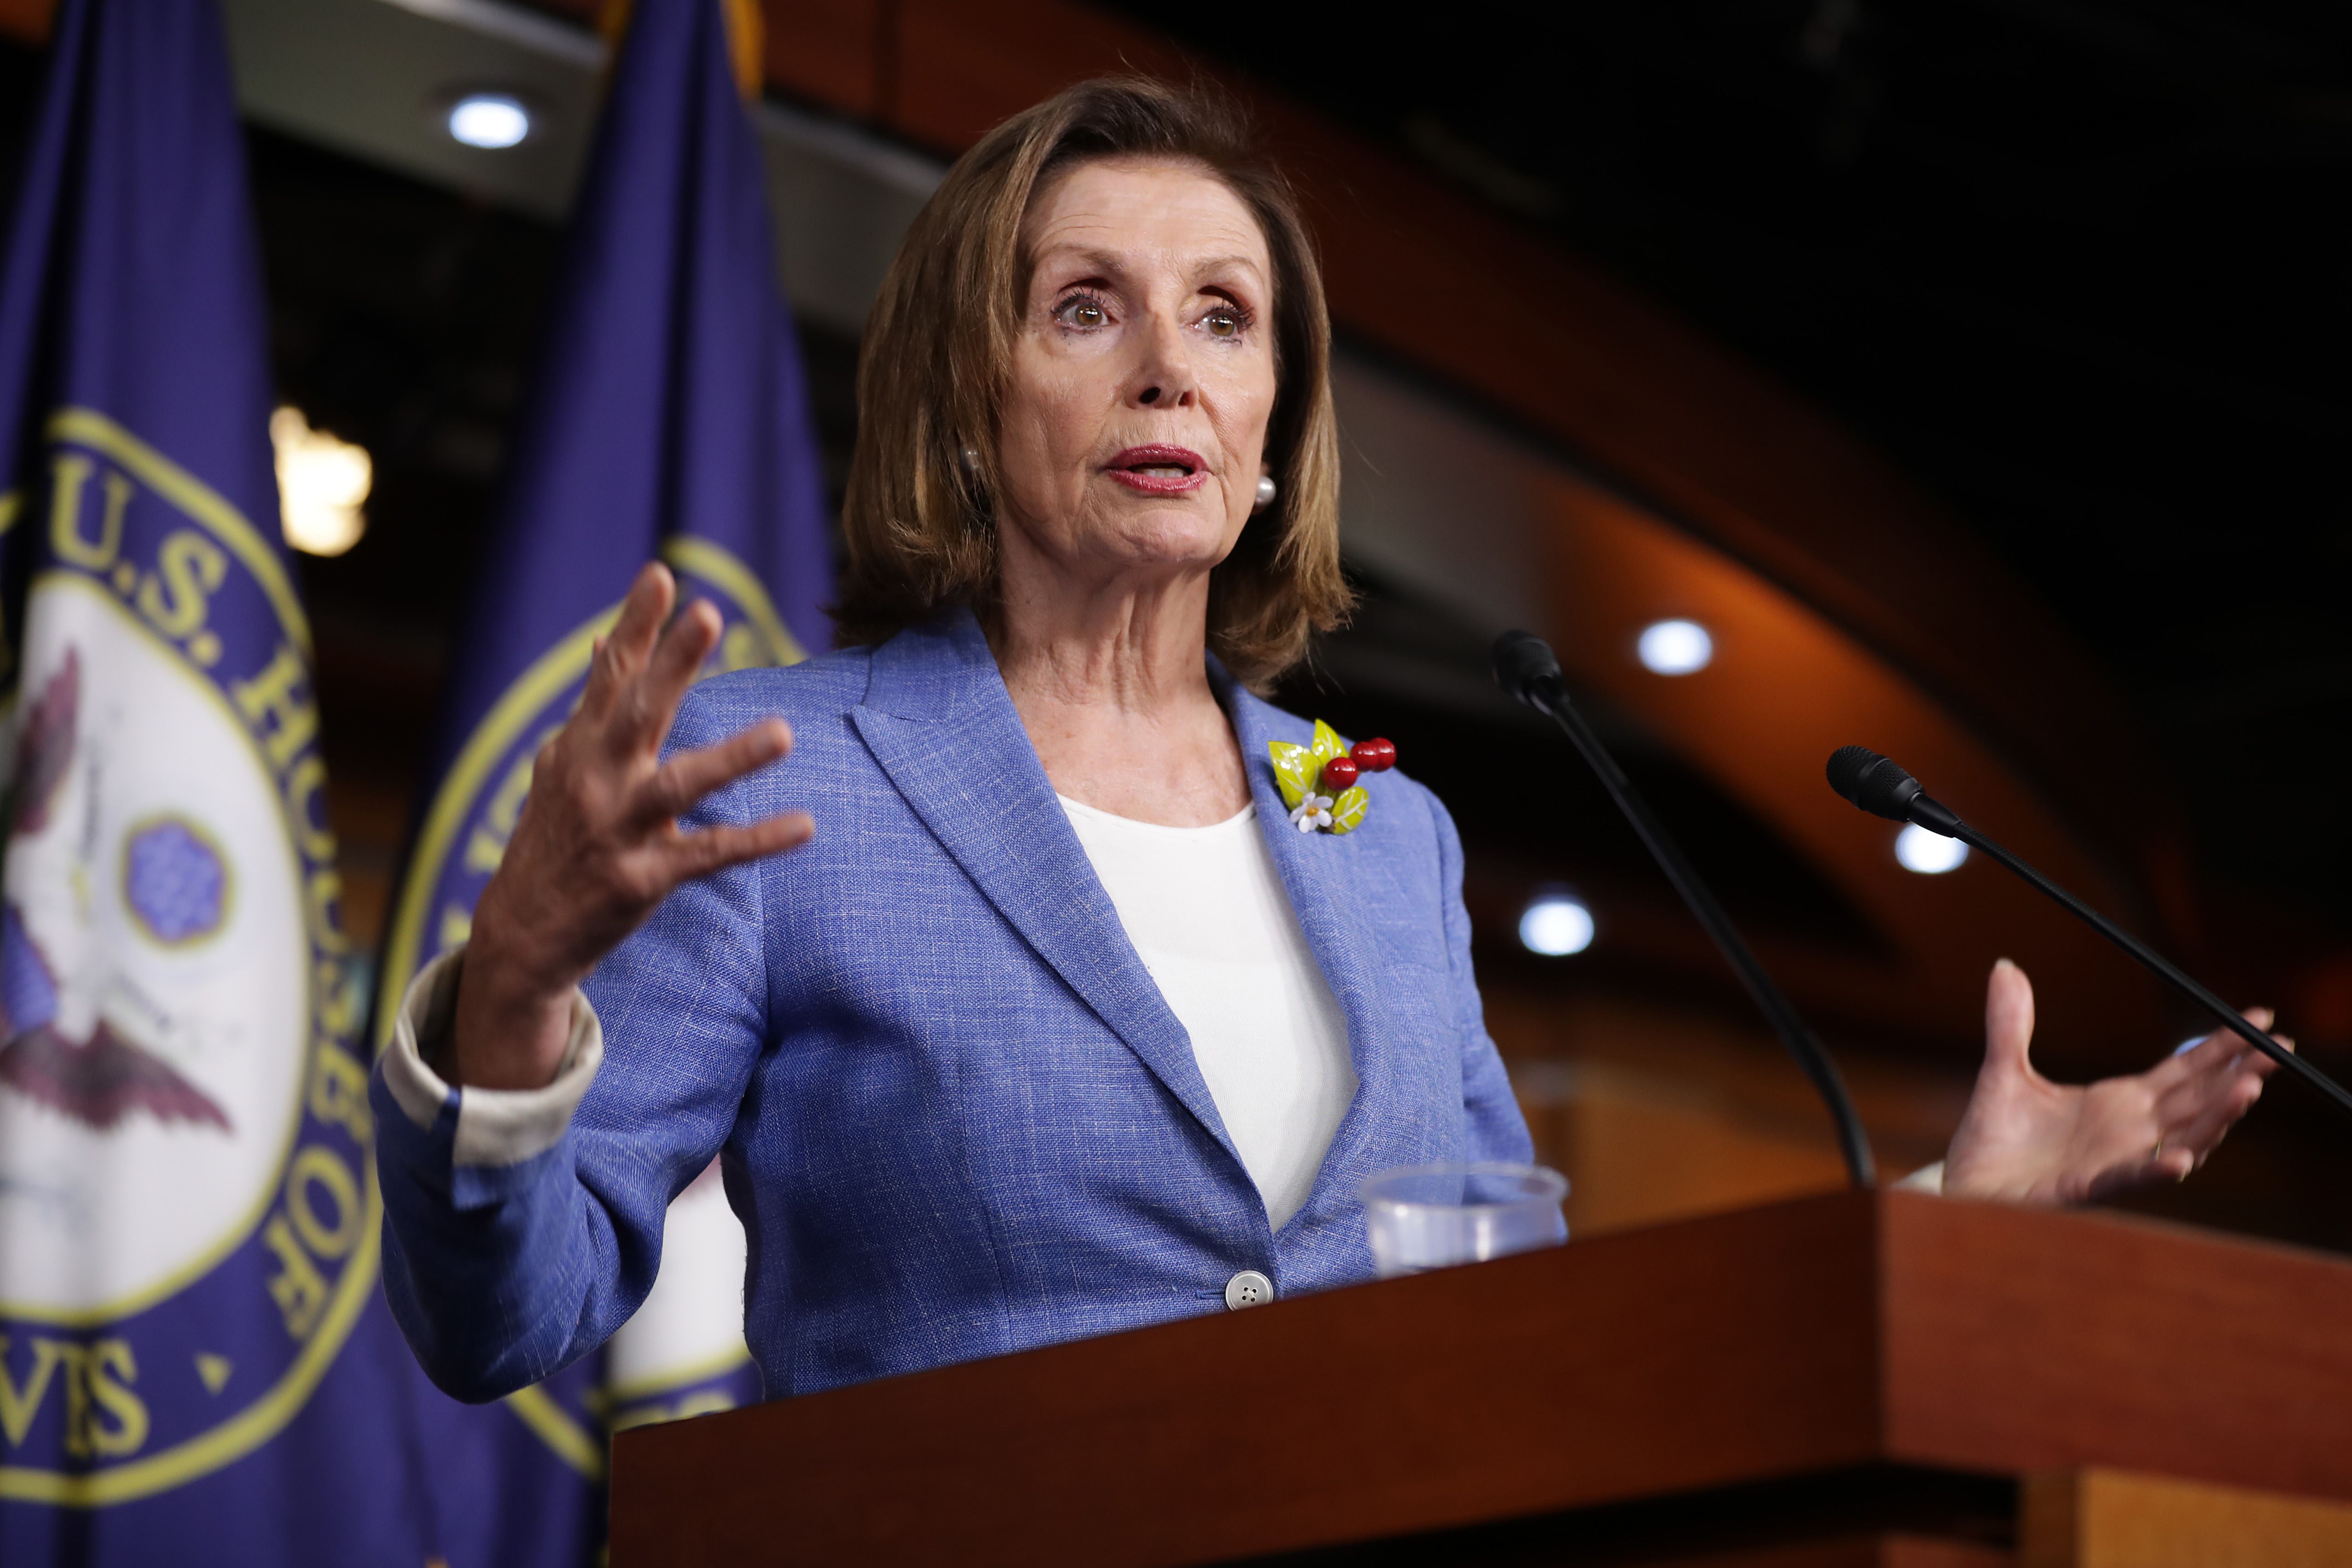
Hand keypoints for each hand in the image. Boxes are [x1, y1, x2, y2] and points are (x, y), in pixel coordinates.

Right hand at [451, 563, 814, 1088]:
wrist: (520, 935)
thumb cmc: (554, 838)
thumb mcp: (561, 766)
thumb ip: (593, 709)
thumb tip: (605, 643)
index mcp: (579, 747)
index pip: (610, 675)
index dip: (636, 624)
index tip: (662, 574)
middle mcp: (596, 781)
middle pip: (638, 711)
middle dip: (671, 661)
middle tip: (708, 612)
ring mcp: (619, 830)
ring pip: (681, 785)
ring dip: (733, 758)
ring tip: (784, 732)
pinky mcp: (643, 878)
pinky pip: (710, 855)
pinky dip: (758, 840)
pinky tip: (804, 824)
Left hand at [1942, 958, 2283, 1203]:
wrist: (1964, 1184)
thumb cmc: (1992, 1137)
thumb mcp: (2004, 1069)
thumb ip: (2010, 1022)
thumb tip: (2004, 967)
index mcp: (2117, 1102)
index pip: (2183, 1070)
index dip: (2220, 1046)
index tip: (2258, 1020)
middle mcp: (2128, 1132)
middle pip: (2197, 1100)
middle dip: (2240, 1075)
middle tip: (2279, 1051)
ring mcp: (2114, 1161)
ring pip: (2181, 1139)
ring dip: (2215, 1117)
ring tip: (2248, 1089)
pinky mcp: (2087, 1188)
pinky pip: (2129, 1179)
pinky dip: (2154, 1169)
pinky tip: (2178, 1159)